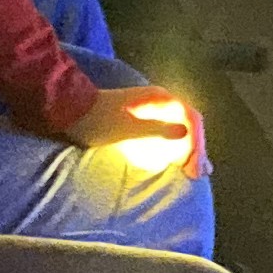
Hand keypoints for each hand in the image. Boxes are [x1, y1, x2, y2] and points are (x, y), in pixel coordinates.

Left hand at [63, 87, 201, 173]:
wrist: (71, 111)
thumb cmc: (98, 120)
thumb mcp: (127, 128)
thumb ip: (156, 130)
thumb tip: (185, 133)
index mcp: (160, 99)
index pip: (190, 120)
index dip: (196, 145)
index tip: (193, 168)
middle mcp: (161, 102)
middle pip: (190, 124)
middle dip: (197, 149)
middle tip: (200, 173)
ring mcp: (153, 110)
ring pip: (182, 129)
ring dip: (191, 150)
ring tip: (199, 171)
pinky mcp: (144, 119)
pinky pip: (169, 133)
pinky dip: (178, 148)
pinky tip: (180, 162)